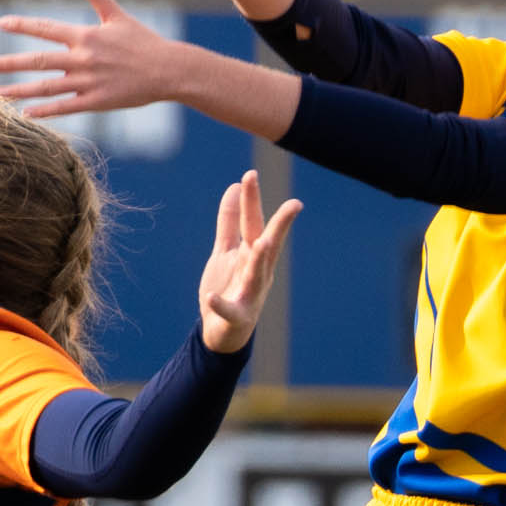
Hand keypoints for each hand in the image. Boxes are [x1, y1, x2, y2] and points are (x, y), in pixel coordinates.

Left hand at [0, 0, 186, 118]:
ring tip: (0, 93)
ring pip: (47, 87)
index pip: (47, 28)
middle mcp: (83, 58)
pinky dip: (45, 111)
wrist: (169, 70)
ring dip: (21, 90)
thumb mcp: (118, 16)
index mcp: (87, 35)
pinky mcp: (97, 102)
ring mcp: (89, 82)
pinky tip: (26, 113)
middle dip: (12, 63)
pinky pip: (65, 107)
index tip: (3, 23)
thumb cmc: (144, 41)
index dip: (23, 25)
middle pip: (40, 60)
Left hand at [195, 169, 301, 353]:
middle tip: (294, 205)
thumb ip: (230, 221)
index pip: (255, 222)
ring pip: (257, 274)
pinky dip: (221, 303)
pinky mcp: (236, 316)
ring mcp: (250, 293)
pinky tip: (212, 296)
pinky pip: (229, 308)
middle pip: (267, 244)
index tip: (250, 174)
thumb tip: (235, 186)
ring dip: (259, 260)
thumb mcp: (226, 250)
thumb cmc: (229, 285)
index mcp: (254, 252)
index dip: (253, 200)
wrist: (223, 331)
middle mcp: (257, 270)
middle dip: (279, 225)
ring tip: (259, 244)